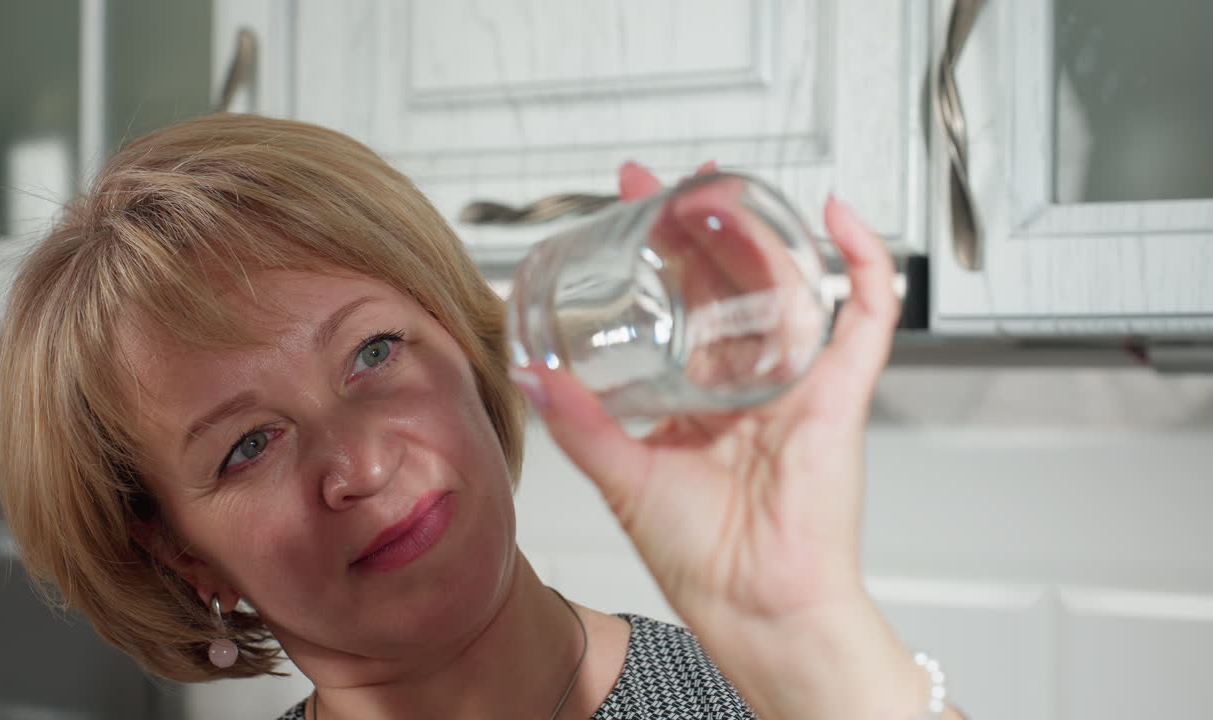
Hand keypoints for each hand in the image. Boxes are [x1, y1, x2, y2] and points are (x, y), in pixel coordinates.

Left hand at [510, 161, 931, 718]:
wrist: (756, 606)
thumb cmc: (702, 559)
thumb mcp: (624, 477)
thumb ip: (582, 424)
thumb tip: (534, 374)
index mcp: (704, 398)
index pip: (682, 304)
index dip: (656, 254)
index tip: (623, 210)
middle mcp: (751, 384)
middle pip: (729, 282)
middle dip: (696, 225)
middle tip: (660, 184)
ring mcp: (797, 383)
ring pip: (786, 283)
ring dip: (757, 229)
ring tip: (719, 187)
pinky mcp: (840, 393)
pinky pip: (868, 316)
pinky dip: (866, 263)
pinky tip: (839, 217)